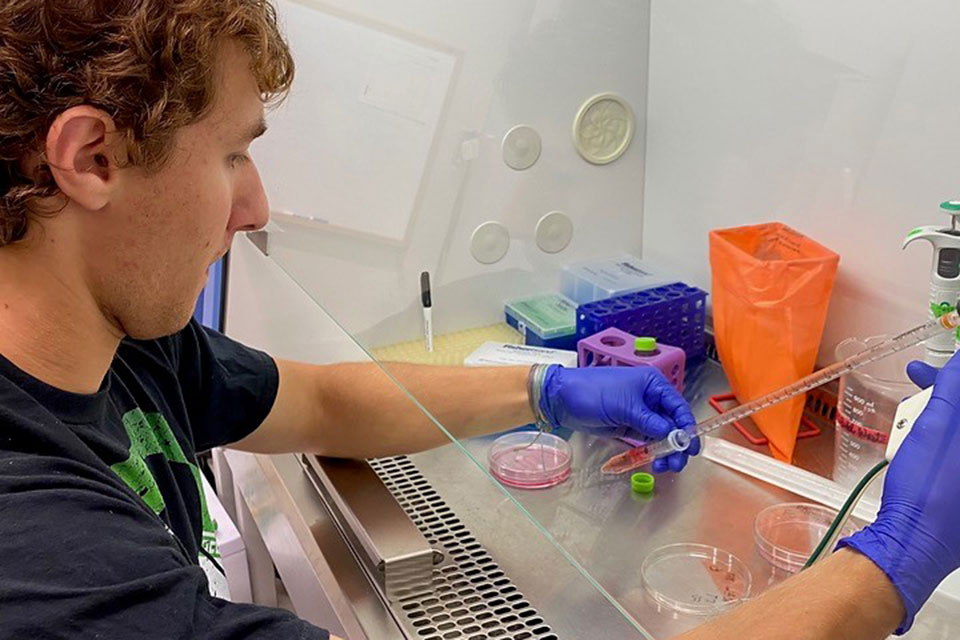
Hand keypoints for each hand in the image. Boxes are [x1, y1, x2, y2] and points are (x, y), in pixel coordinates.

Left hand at [538, 365, 699, 472]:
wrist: (563, 398)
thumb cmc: (593, 392)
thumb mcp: (624, 406)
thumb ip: (650, 422)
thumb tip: (672, 435)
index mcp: (653, 385)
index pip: (678, 407)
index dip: (687, 427)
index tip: (690, 447)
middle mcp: (650, 398)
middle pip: (673, 424)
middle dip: (677, 445)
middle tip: (677, 464)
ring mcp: (640, 414)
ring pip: (662, 435)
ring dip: (665, 451)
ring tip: (663, 467)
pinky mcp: (629, 427)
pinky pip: (647, 441)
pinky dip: (652, 452)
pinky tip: (653, 462)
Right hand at [837, 350, 959, 632]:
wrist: (911, 544)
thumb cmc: (924, 491)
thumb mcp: (935, 427)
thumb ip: (953, 388)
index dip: (956, 374)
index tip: (943, 365)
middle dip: (948, 391)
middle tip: (920, 376)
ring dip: (942, 411)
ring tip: (911, 408)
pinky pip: (955, 453)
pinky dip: (943, 436)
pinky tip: (918, 434)